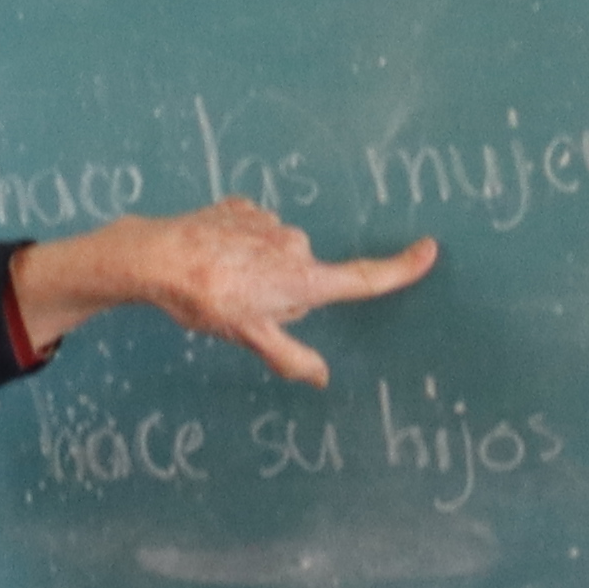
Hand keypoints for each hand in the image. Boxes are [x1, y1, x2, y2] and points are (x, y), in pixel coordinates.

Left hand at [15, 200, 441, 388]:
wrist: (158, 256)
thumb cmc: (208, 301)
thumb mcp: (250, 338)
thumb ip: (290, 358)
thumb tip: (322, 379)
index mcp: (305, 278)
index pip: (364, 277)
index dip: (400, 268)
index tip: (429, 250)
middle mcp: (296, 244)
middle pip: (304, 276)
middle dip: (282, 292)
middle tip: (242, 306)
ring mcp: (269, 221)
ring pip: (275, 254)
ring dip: (257, 269)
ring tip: (220, 284)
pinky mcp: (242, 208)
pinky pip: (252, 232)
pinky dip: (238, 247)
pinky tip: (212, 259)